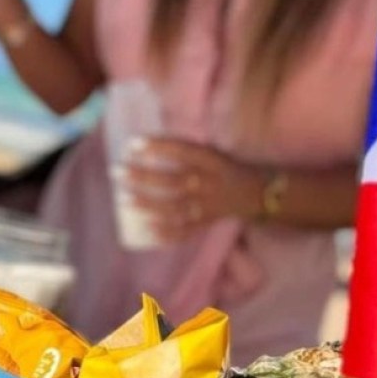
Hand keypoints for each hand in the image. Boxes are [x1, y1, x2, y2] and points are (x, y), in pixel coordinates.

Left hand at [118, 139, 265, 240]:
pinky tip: (146, 231)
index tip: (132, 144)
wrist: (258, 193)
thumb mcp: (212, 152)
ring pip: (175, 208)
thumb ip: (184, 150)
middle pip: (173, 181)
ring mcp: (208, 206)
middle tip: (117, 172)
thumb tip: (145, 145)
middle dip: (143, 177)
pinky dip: (166, 233)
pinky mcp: (207, 224)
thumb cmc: (226, 168)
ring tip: (123, 201)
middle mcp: (209, 183)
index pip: (182, 151)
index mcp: (211, 161)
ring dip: (148, 205)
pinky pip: (186, 231)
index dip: (158, 147)